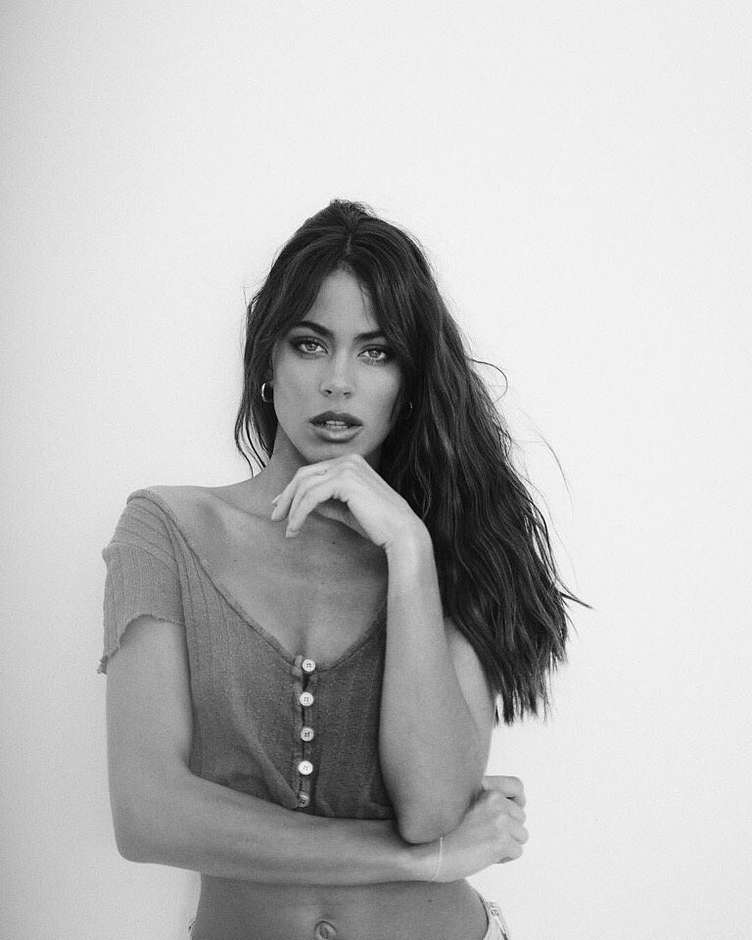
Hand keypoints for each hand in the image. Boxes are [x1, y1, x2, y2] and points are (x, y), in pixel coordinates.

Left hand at [270, 454, 425, 549]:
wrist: (400, 531)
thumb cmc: (377, 524)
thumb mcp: (345, 510)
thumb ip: (325, 502)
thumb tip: (301, 503)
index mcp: (350, 462)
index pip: (312, 472)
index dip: (292, 489)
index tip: (280, 505)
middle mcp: (348, 460)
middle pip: (304, 475)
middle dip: (286, 497)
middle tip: (275, 517)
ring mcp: (347, 468)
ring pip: (304, 486)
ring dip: (291, 509)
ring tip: (288, 529)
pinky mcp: (344, 481)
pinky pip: (311, 497)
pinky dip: (299, 514)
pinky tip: (295, 528)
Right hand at [428, 775, 527, 881]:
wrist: (422, 851)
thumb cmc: (435, 830)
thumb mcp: (457, 800)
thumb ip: (481, 798)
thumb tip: (509, 808)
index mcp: (483, 785)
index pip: (517, 786)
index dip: (518, 801)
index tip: (512, 812)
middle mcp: (493, 798)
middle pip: (520, 816)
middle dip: (507, 830)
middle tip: (484, 838)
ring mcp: (498, 818)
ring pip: (521, 835)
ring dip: (506, 844)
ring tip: (483, 847)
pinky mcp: (500, 840)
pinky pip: (516, 851)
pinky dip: (503, 858)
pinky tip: (483, 857)